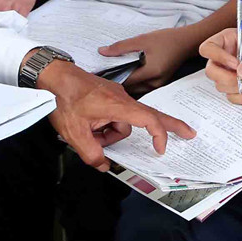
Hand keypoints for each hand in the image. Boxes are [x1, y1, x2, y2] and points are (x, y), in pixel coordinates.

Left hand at [40, 60, 195, 169]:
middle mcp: (122, 98)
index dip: (159, 135)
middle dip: (168, 126)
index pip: (149, 119)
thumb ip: (91, 154)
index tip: (161, 148)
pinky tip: (87, 125)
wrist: (53, 75)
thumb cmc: (64, 96)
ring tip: (87, 133)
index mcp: (118, 105)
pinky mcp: (108, 96)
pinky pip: (114, 115)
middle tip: (189, 132)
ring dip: (109, 132)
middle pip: (150, 115)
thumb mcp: (74, 133)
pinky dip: (105, 124)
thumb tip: (102, 164)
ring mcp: (115, 96)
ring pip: (122, 122)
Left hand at [107, 26, 195, 94]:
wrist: (186, 42)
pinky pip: (142, 87)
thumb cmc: (166, 39)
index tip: (99, 74)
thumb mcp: (142, 40)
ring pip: (135, 89)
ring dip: (125, 83)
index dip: (110, 78)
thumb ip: (121, 47)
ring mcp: (158, 85)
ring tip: (114, 74)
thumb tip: (102, 52)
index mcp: (150, 72)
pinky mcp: (159, 84)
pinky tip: (128, 73)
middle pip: (129, 88)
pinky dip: (133, 82)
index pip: (124, 81)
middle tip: (103, 74)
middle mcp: (154, 83)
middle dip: (116, 82)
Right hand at [200, 28, 241, 103]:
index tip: (236, 63)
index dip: (218, 57)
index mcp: (225, 41)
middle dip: (229, 78)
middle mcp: (222, 57)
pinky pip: (232, 96)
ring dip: (239, 87)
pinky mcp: (235, 85)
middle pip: (211, 71)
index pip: (207, 48)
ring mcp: (227, 72)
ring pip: (221, 86)